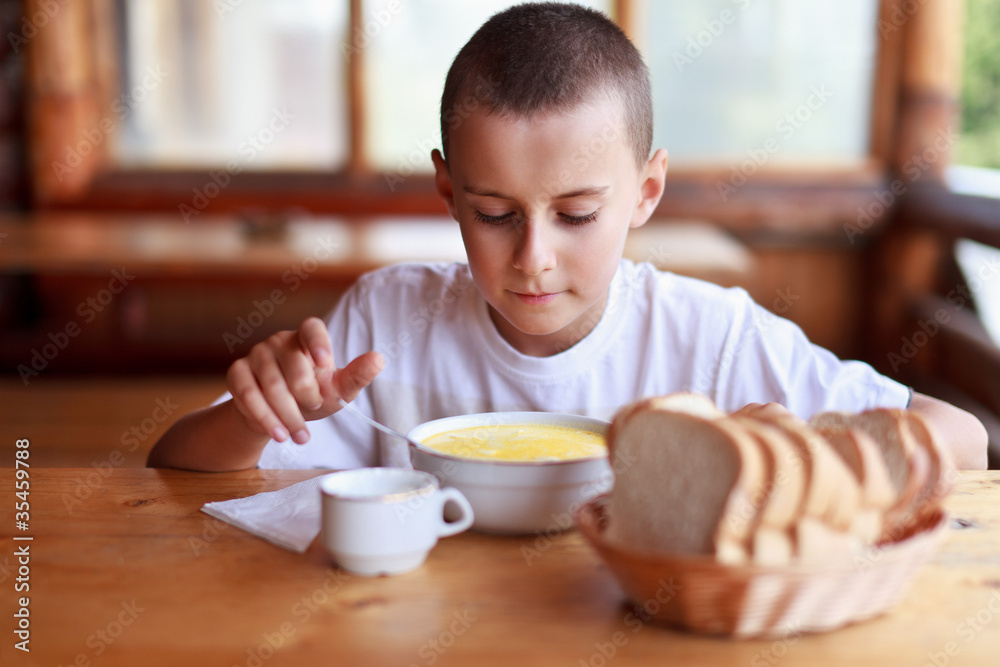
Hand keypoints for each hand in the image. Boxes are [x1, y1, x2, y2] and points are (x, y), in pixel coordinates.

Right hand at [226, 316, 383, 444]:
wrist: (276, 415)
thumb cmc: (311, 396)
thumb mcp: (337, 389)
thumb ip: (357, 375)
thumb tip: (379, 359)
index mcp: (307, 339)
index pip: (312, 328)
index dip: (317, 342)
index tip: (324, 361)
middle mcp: (280, 341)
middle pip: (294, 366)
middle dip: (306, 395)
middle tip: (315, 409)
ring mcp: (256, 354)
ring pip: (270, 385)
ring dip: (287, 415)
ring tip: (300, 437)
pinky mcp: (237, 373)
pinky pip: (248, 395)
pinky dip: (263, 417)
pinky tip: (278, 434)